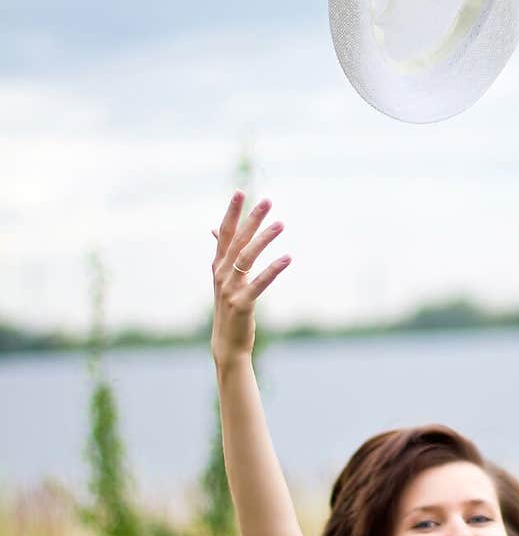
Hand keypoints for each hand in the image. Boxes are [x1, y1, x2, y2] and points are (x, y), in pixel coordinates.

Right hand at [211, 191, 289, 365]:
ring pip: (246, 258)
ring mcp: (230, 289)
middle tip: (267, 201)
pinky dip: (273, 270)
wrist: (227, 343)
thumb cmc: (229, 309)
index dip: (232, 213)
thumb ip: (223, 254)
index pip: (224, 233)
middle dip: (251, 219)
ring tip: (281, 224)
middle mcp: (221, 274)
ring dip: (263, 239)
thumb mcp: (224, 279)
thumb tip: (215, 230)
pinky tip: (287, 258)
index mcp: (218, 266)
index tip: (240, 192)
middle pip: (237, 241)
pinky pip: (259, 283)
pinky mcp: (242, 304)